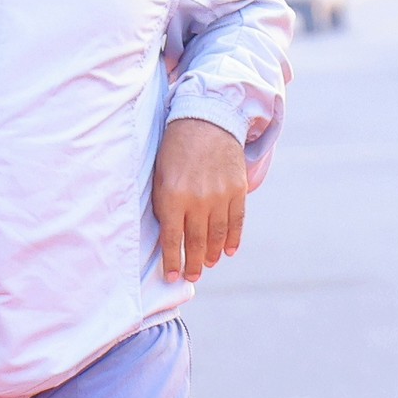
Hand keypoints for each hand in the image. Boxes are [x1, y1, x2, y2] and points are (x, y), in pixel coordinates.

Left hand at [151, 116, 249, 284]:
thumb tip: (168, 236)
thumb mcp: (160, 175)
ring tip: (207, 264)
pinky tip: (228, 251)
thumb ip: (164, 205)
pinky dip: (233, 238)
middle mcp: (198, 200)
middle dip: (193, 263)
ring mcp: (220, 196)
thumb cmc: (175, 148)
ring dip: (212, 253)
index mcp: (173, 196)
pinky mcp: (237, 190)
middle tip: (192, 276)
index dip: (173, 261)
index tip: (172, 277)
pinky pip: (236, 221)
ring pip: (217, 235)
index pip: (172, 239)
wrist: (206, 120)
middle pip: (196, 242)